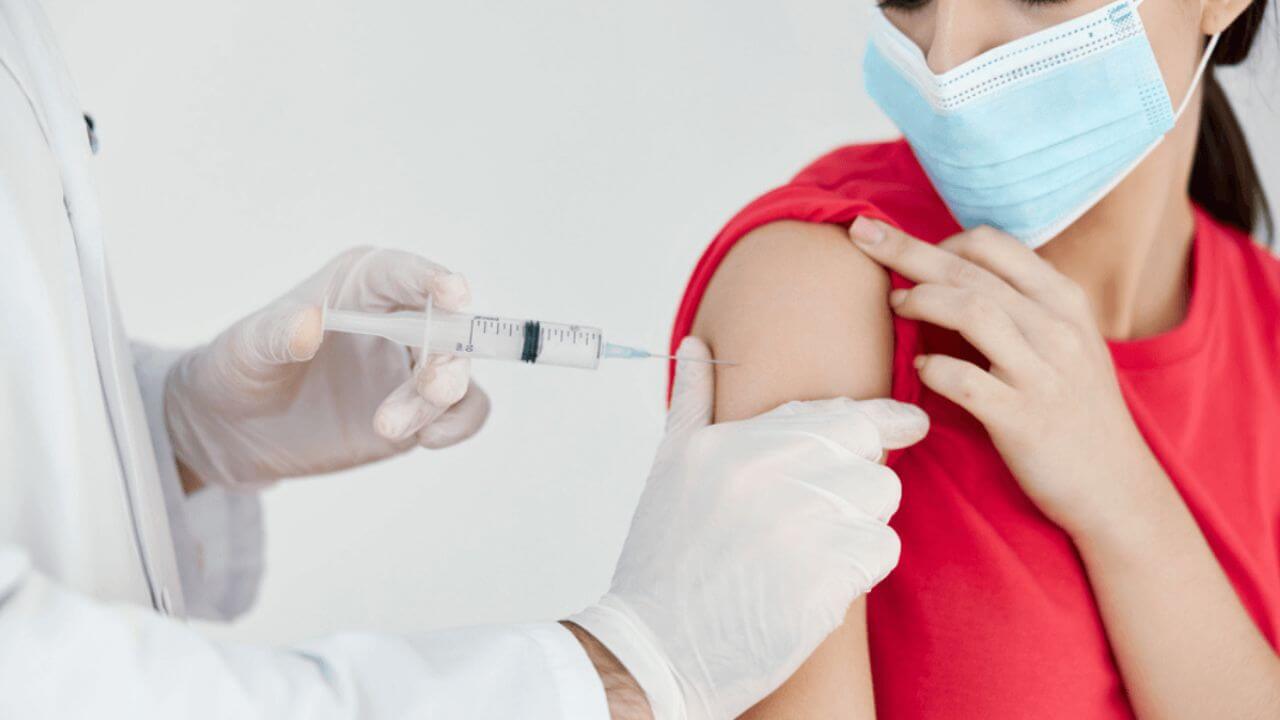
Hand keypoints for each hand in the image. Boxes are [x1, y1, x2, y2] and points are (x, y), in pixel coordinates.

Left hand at [165, 247, 489, 489]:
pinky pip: (463, 411)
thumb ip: (278, 333)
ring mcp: (410, 367)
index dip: (432, 279)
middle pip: (446, 326)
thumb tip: (309, 322)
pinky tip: (429, 439)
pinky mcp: (418, 410)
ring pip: (455, 372)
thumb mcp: (246, 348)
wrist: (236, 429)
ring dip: (440, 399)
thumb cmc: (241, 368)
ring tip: (387, 428)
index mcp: (360, 286)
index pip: (404, 274)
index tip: (453, 293)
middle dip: (448, 355)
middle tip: (432, 388)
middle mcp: (397, 319)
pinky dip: (460, 423)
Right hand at [570, 337, 928, 719]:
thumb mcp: (668, 468)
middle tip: (830, 510)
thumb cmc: (664, 562)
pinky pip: (881, 549)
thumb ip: (693, 403)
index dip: (882, 416)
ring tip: (810, 552)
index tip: (909, 421)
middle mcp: (764, 472)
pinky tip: (816, 584)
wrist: (655, 649)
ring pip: (880, 498)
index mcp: (730, 442)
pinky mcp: (823, 576)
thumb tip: (696, 344)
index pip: (835, 411)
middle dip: (861, 477)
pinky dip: (859, 569)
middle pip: (868, 449)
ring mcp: (796, 524)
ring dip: (860, 523)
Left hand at [849, 217, 1157, 535]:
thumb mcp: (1066, 341)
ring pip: (972, 311)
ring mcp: (1042, 373)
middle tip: (862, 234)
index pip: (993, 244)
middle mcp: (1056, 328)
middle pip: (968, 270)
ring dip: (921, 300)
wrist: (1116, 487)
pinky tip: (921, 369)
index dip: (941, 239)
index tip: (910, 252)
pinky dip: (936, 370)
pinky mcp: (1024, 420)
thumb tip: (952, 273)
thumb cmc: (1076, 409)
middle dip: (907, 248)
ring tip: (894, 304)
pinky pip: (968, 382)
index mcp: (1064, 300)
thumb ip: (1022, 304)